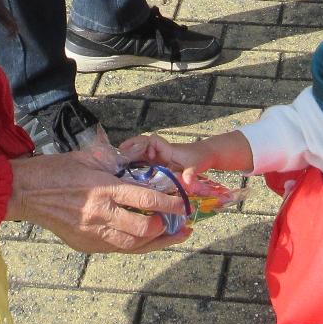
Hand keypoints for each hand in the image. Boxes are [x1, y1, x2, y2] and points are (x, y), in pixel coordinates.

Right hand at [6, 151, 181, 252]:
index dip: (168, 203)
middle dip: (165, 227)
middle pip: (142, 229)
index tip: (183, 204)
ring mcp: (91, 233)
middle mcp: (99, 215)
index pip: (144, 199)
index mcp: (102, 189)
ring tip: (171, 236)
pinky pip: (115, 249)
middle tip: (178, 221)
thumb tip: (140, 163)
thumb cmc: (56, 170)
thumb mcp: (88, 158)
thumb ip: (115, 163)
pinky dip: (134, 246)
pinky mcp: (84, 244)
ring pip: (131, 245)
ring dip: (154, 242)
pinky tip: (146, 240)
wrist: (24, 192)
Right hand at [118, 131, 250, 185]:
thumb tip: (187, 183)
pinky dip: (135, 172)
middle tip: (115, 164)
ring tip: (117, 174)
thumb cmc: (201, 157)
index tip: (131, 151)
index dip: (140, 143)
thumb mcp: (197, 165)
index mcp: (166, 148)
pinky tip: (127, 183)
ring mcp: (157, 161)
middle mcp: (159, 153)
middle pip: (139, 149)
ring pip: (139, 159)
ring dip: (129, 164)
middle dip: (128, 154)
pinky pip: (143, 168)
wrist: (207, 157)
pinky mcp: (157, 168)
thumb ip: (191, 174)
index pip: (150, 140)